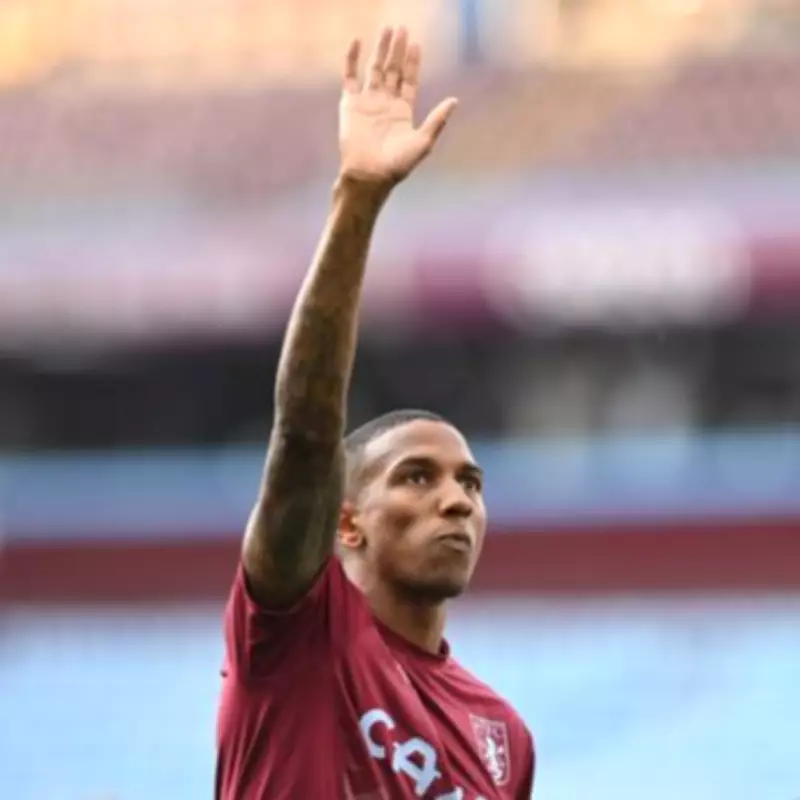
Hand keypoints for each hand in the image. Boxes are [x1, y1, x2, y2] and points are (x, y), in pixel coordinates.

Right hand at [338, 26, 457, 186]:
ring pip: (374, 69)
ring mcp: (367, 103)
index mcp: (403, 112)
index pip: (409, 80)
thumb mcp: (423, 141)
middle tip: (402, 27)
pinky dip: (351, 59)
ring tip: (386, 28)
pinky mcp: (350, 105)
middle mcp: (385, 104)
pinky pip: (349, 78)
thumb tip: (455, 100)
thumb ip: (437, 120)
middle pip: (393, 70)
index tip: (416, 43)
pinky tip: (357, 41)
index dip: (412, 62)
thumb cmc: (397, 165)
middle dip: (397, 50)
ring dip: (380, 49)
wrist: (369, 175)